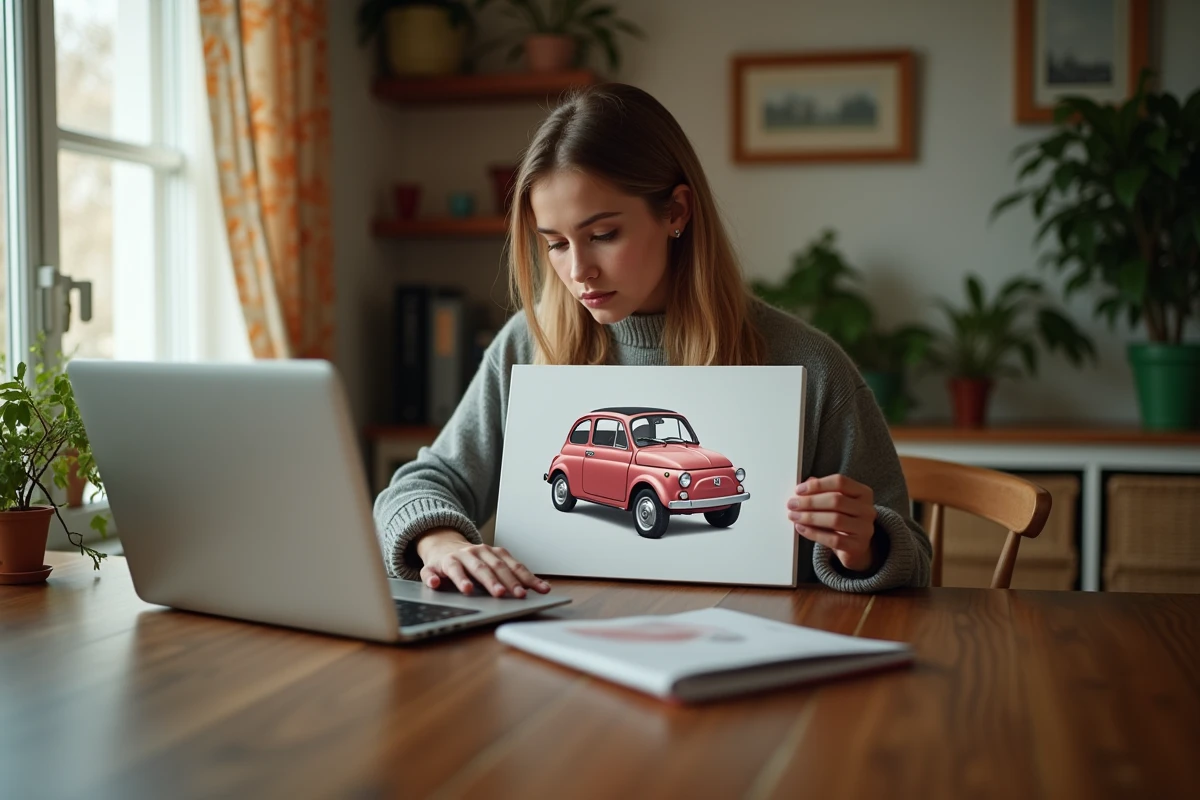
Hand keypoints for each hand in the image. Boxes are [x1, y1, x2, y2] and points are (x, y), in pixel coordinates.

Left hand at [414, 528, 550, 597]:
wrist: (448, 544)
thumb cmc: (442, 563)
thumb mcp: (429, 569)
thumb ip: (429, 577)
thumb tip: (434, 583)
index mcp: (452, 559)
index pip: (457, 568)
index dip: (462, 579)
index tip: (468, 590)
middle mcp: (472, 553)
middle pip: (484, 567)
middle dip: (494, 581)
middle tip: (502, 595)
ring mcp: (487, 552)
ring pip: (503, 565)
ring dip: (515, 580)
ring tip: (524, 594)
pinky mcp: (500, 553)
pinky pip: (516, 564)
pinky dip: (528, 576)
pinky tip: (539, 586)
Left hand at [787, 474, 876, 571]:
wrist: (855, 546)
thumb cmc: (843, 520)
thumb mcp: (835, 503)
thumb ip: (822, 491)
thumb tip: (806, 484)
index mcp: (863, 493)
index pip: (840, 482)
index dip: (817, 485)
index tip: (798, 490)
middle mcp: (867, 509)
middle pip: (836, 500)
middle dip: (810, 502)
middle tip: (792, 504)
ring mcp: (865, 528)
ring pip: (835, 520)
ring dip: (810, 517)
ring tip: (794, 516)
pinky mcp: (858, 546)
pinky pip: (834, 539)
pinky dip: (814, 533)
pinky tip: (801, 528)